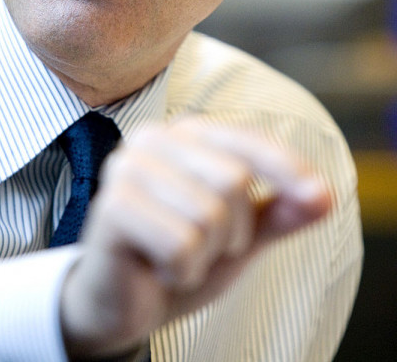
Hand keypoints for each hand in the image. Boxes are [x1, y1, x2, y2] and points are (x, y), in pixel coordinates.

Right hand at [60, 118, 330, 359]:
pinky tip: (158, 270)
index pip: (249, 140)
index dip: (290, 169)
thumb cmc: (178, 256)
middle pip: (234, 180)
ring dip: (205, 256)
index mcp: (184, 134)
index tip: (322, 198)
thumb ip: (280, 212)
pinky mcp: (112, 205)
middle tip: (203, 247)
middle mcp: (153, 138)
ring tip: (178, 258)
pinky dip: (182, 272)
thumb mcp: (241, 234)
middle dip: (233, 232)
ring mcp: (127, 167)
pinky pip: (181, 244)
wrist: (121, 302)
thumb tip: (325, 196)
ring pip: (210, 215)